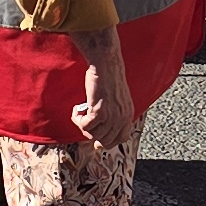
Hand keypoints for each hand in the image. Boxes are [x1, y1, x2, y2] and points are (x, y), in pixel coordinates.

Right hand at [71, 30, 131, 147]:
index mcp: (128, 115)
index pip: (121, 139)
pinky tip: (77, 108)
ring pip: (92, 135)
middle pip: (104, 141)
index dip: (107, 141)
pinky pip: (84, 126)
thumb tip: (100, 140)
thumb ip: (114, 116)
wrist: (106, 64)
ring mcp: (112, 116)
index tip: (96, 141)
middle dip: (91, 133)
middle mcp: (122, 118)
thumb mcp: (118, 100)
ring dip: (82, 124)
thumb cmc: (108, 78)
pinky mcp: (100, 112)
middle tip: (85, 120)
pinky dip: (77, 118)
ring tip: (81, 111)